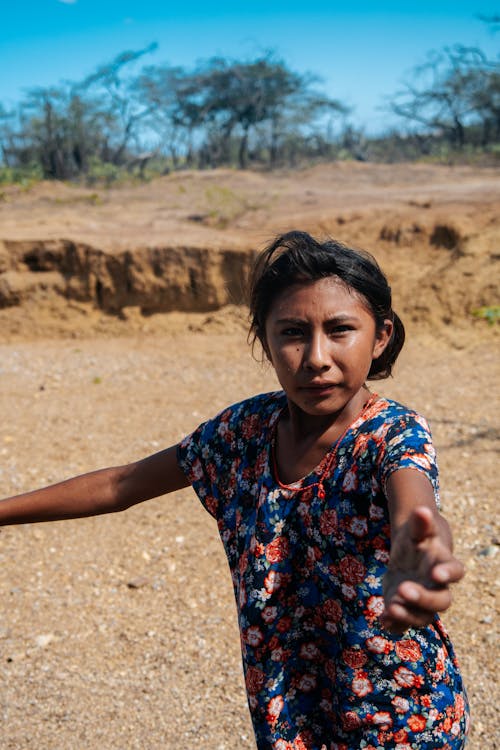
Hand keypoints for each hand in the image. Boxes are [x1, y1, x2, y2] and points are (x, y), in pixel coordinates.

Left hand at [381, 506, 463, 633]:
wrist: (409, 554)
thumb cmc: (417, 540)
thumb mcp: (416, 530)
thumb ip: (420, 523)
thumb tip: (422, 509)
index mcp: (444, 565)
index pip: (455, 572)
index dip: (448, 574)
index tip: (435, 573)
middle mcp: (438, 588)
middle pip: (441, 601)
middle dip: (423, 598)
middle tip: (403, 590)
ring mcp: (423, 603)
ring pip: (423, 617)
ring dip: (408, 615)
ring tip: (390, 609)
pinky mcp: (408, 610)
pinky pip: (405, 625)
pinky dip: (395, 625)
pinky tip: (383, 620)